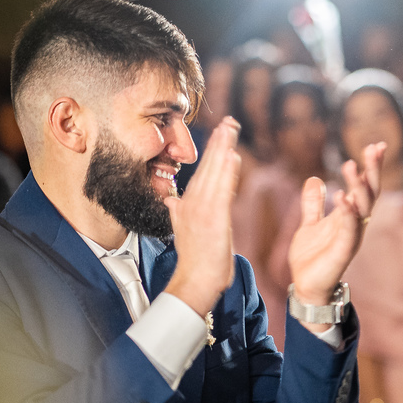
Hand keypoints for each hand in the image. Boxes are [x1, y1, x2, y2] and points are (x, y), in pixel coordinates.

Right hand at [164, 118, 241, 315]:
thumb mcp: (182, 231)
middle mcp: (193, 203)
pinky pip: (222, 191)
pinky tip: (231, 157)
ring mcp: (202, 210)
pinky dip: (226, 173)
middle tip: (229, 121)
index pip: (203, 172)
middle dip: (219, 142)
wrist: (195, 282)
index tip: (221, 132)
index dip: (212, 151)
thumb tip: (171, 201)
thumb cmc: (195, 261)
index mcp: (187, 204)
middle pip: (208, 166)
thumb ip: (177, 213)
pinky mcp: (213, 219)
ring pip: (214, 173)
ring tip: (230, 129)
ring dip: (223, 149)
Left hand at [288, 142, 385, 305]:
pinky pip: (349, 230)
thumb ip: (312, 203)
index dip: (370, 167)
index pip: (363, 187)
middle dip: (372, 171)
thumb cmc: (312, 257)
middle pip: (369, 193)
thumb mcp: (309, 223)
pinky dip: (347, 213)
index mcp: (348, 216)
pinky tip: (343, 197)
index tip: (376, 145)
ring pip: (362, 209)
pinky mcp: (342, 252)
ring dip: (358, 187)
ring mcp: (350, 237)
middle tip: (372, 148)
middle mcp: (354, 224)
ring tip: (351, 166)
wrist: (305, 285)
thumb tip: (314, 179)